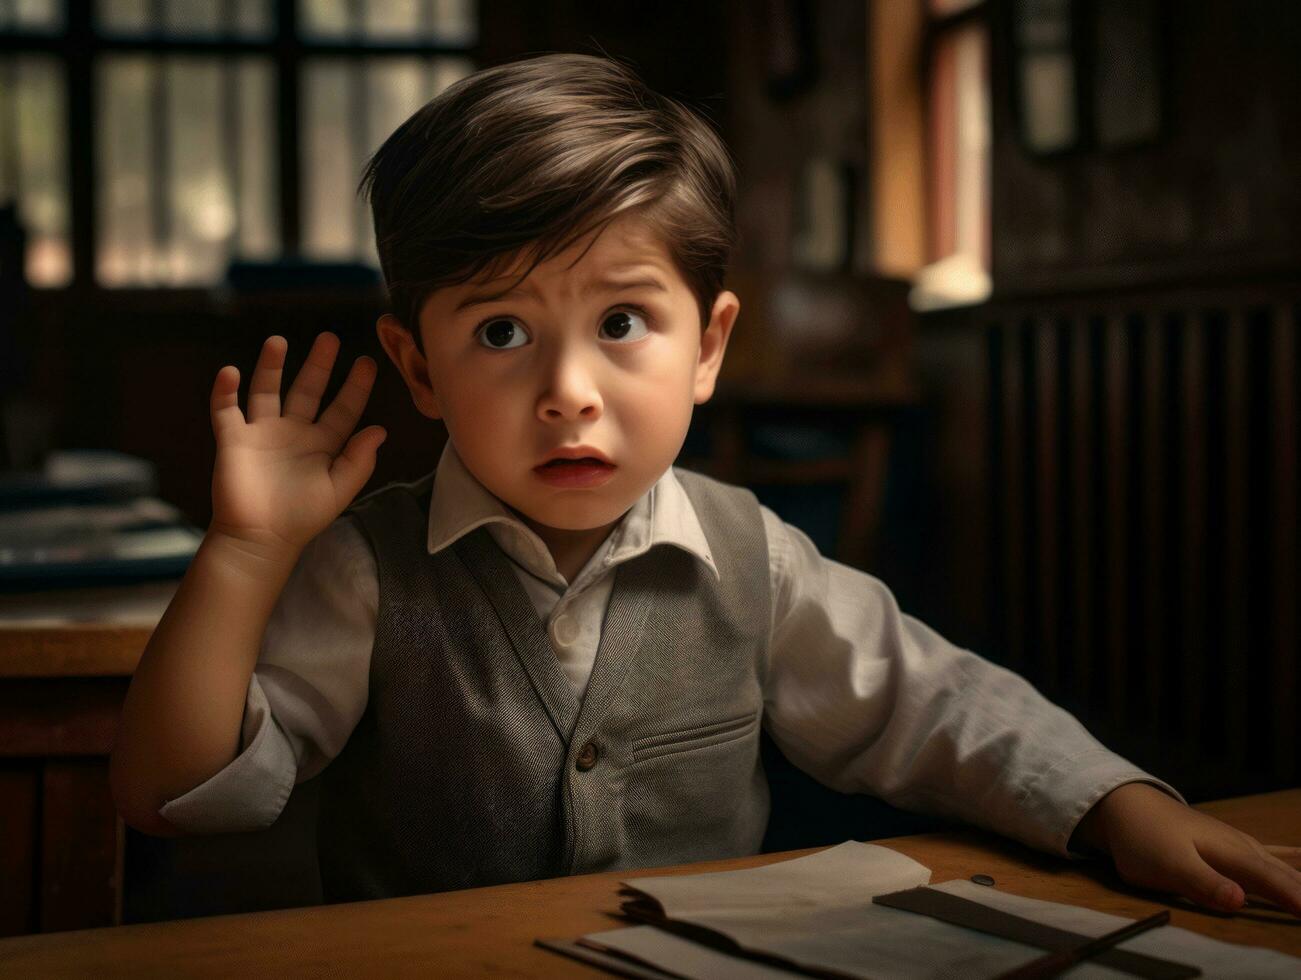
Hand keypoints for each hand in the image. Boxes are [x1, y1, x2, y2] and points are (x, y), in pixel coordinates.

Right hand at [208, 333, 385, 560]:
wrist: (261, 540)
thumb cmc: (303, 518)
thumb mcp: (339, 490)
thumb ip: (359, 461)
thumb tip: (380, 430)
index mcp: (323, 444)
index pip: (343, 409)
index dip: (355, 387)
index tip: (367, 362)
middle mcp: (294, 432)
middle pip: (308, 390)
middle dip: (319, 365)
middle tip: (330, 338)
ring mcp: (262, 433)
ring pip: (267, 390)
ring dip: (272, 366)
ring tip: (279, 341)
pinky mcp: (233, 440)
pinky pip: (226, 409)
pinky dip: (225, 391)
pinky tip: (231, 371)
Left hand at [1074, 782, 1300, 916]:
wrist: (1123, 804)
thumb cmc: (1144, 838)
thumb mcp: (1169, 866)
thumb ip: (1204, 884)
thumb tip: (1241, 901)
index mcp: (1230, 855)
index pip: (1271, 880)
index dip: (1295, 898)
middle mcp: (1239, 846)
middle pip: (1281, 872)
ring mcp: (1233, 841)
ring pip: (1278, 863)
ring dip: (1300, 877)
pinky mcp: (1224, 841)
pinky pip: (1266, 851)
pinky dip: (1288, 856)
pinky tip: (1299, 856)